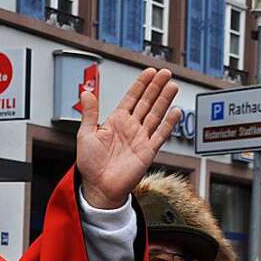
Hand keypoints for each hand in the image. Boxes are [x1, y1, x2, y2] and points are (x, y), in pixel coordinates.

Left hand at [77, 68, 180, 209]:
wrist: (99, 188)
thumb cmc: (91, 165)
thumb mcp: (85, 134)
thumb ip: (89, 113)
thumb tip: (86, 93)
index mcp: (116, 122)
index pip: (131, 98)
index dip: (140, 84)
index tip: (149, 72)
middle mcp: (130, 128)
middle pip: (147, 103)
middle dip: (156, 87)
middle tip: (165, 73)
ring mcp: (140, 139)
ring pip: (156, 115)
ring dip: (164, 100)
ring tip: (172, 86)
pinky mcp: (148, 151)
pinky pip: (161, 135)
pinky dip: (169, 124)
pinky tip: (175, 111)